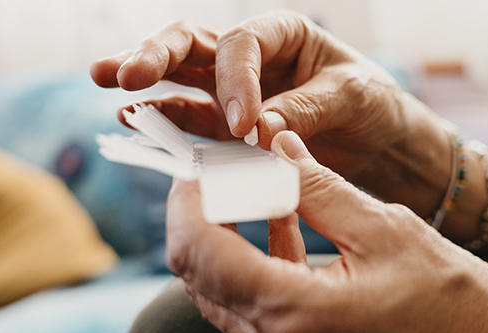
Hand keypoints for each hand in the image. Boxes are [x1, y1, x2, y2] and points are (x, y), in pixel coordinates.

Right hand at [89, 10, 424, 180]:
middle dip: (156, 55)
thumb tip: (258, 131)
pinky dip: (162, 122)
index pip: (241, 45)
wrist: (380, 144)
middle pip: (191, 44)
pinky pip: (188, 121)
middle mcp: (250, 57)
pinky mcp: (225, 128)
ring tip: (106, 82)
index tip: (244, 126)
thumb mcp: (353, 98)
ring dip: (141, 80)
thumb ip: (305, 109)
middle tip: (126, 74)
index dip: (235, 81)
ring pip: (177, 76)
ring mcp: (230, 91)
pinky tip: (131, 121)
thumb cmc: (372, 106)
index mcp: (282, 34)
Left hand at [165, 130, 487, 332]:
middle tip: (221, 173)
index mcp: (293, 316)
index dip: (187, 201)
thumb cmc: (454, 302)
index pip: (199, 253)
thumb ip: (317, 187)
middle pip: (199, 277)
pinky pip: (253, 315)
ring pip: (221, 297)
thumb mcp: (384, 228)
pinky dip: (256, 269)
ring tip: (256, 189)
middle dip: (201, 218)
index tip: (198, 166)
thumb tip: (276, 146)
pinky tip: (283, 225)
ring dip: (227, 242)